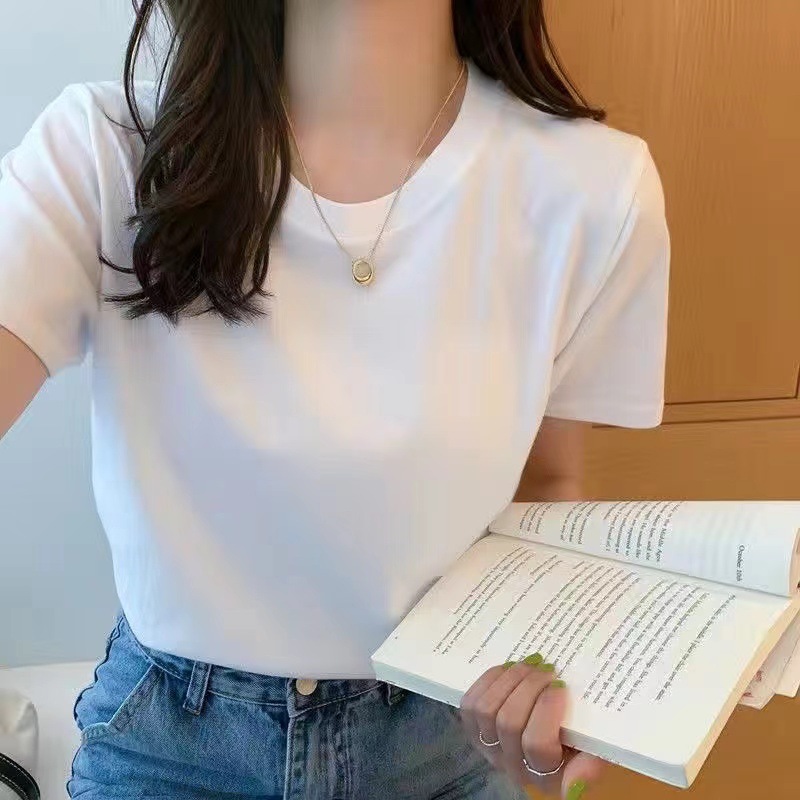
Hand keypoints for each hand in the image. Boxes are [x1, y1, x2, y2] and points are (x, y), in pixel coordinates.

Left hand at [459, 655, 602, 798]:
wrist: (549, 738)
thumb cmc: (575, 742)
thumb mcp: (592, 753)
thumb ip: (590, 764)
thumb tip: (575, 784)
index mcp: (546, 775)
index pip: (537, 744)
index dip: (547, 709)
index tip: (561, 685)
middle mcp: (512, 765)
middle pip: (509, 722)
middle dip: (528, 686)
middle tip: (547, 668)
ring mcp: (489, 747)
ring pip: (486, 709)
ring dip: (508, 680)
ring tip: (529, 665)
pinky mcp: (473, 729)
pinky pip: (470, 703)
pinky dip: (488, 681)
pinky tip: (508, 669)